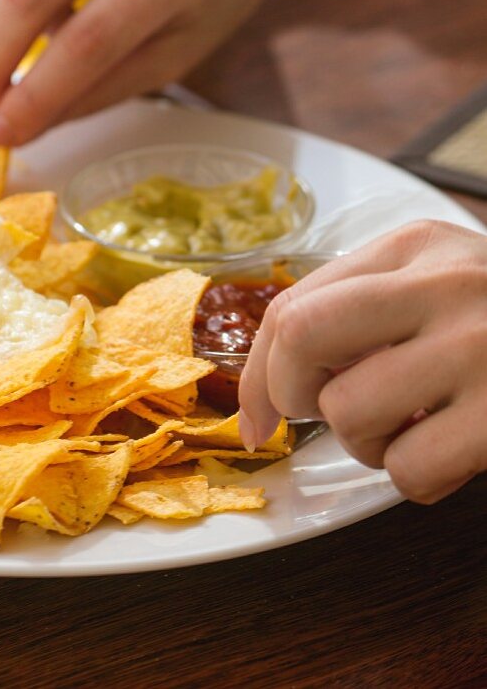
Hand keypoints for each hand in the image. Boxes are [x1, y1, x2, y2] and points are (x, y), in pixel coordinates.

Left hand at [238, 220, 486, 502]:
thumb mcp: (441, 281)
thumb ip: (367, 306)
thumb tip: (272, 381)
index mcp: (417, 247)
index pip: (295, 303)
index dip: (258, 371)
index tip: (258, 415)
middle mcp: (445, 284)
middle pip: (302, 337)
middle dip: (288, 392)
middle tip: (320, 415)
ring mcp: (481, 347)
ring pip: (352, 412)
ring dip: (366, 444)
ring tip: (413, 427)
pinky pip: (411, 468)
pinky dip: (416, 476)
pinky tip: (453, 452)